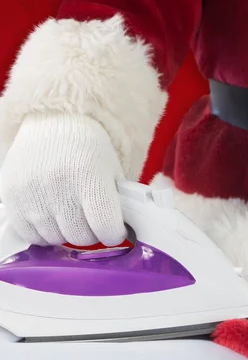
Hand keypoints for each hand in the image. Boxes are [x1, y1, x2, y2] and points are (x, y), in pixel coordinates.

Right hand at [0, 111, 125, 246]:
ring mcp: (32, 193)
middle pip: (80, 237)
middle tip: (90, 218)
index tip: (113, 229)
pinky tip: (50, 216)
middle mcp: (59, 185)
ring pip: (56, 239)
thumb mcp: (111, 170)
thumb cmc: (87, 149)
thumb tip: (123, 234)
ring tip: (69, 213)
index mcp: (90, 176)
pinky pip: (31, 235)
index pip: (106, 228)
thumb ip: (117, 203)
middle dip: (90, 233)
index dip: (113, 233)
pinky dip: (43, 232)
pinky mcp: (12, 198)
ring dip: (66, 232)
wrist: (53, 121)